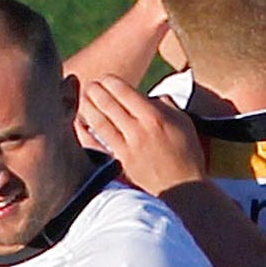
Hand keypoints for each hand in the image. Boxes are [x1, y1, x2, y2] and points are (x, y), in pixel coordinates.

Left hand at [78, 76, 206, 195]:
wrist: (184, 188)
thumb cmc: (187, 154)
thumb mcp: (184, 123)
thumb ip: (167, 105)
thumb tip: (149, 96)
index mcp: (155, 117)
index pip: (125, 92)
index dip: (111, 82)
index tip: (106, 78)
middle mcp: (138, 130)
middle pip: (109, 104)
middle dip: (95, 91)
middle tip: (89, 84)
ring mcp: (126, 147)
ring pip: (99, 122)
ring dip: (87, 107)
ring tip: (81, 98)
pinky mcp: (119, 163)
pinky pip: (96, 145)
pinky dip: (85, 133)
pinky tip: (78, 124)